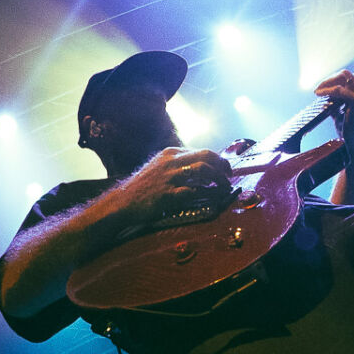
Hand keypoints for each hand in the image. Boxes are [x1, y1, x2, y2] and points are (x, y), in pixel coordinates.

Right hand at [116, 146, 232, 223]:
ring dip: (219, 179)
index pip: (201, 151)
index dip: (217, 160)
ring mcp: (170, 177)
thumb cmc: (143, 188)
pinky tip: (213, 199)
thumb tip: (202, 171)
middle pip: (206, 155)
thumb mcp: (160, 169)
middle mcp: (171, 161)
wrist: (123, 201)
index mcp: (170, 153)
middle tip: (229, 175)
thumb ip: (178, 165)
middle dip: (223, 165)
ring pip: (203, 169)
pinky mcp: (168, 194)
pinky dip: (206, 194)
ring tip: (225, 187)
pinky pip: (194, 191)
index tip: (225, 170)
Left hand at [314, 68, 353, 138]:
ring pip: (341, 79)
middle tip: (318, 89)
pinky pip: (338, 90)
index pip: (348, 78)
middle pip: (345, 75)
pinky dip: (327, 90)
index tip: (322, 87)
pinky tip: (319, 94)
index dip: (333, 80)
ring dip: (327, 84)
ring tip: (317, 92)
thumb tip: (324, 100)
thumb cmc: (350, 132)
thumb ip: (335, 105)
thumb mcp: (341, 115)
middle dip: (329, 80)